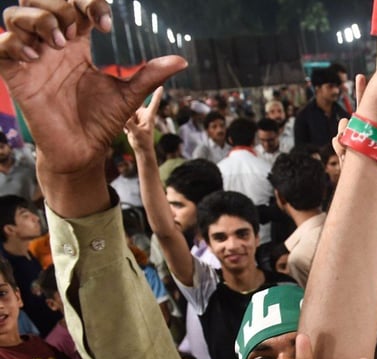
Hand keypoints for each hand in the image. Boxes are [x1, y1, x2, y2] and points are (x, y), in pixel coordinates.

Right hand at [0, 1, 185, 175]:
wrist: (83, 151)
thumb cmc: (102, 122)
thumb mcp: (129, 95)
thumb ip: (150, 75)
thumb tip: (183, 61)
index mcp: (77, 45)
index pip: (75, 4)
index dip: (88, 3)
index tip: (106, 25)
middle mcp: (52, 47)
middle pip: (40, 1)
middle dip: (60, 7)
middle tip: (76, 34)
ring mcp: (32, 59)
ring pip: (16, 16)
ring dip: (38, 19)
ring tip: (59, 43)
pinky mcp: (16, 77)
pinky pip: (0, 45)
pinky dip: (14, 42)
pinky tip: (36, 57)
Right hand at [124, 86, 162, 155]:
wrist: (141, 148)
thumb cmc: (143, 142)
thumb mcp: (137, 133)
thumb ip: (130, 124)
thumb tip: (124, 117)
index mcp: (149, 116)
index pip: (154, 103)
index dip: (157, 94)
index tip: (161, 86)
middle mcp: (143, 114)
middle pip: (136, 104)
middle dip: (130, 106)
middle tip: (130, 119)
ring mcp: (136, 116)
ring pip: (127, 111)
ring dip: (125, 119)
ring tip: (129, 130)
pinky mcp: (130, 119)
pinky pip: (123, 117)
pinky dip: (124, 124)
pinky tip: (127, 132)